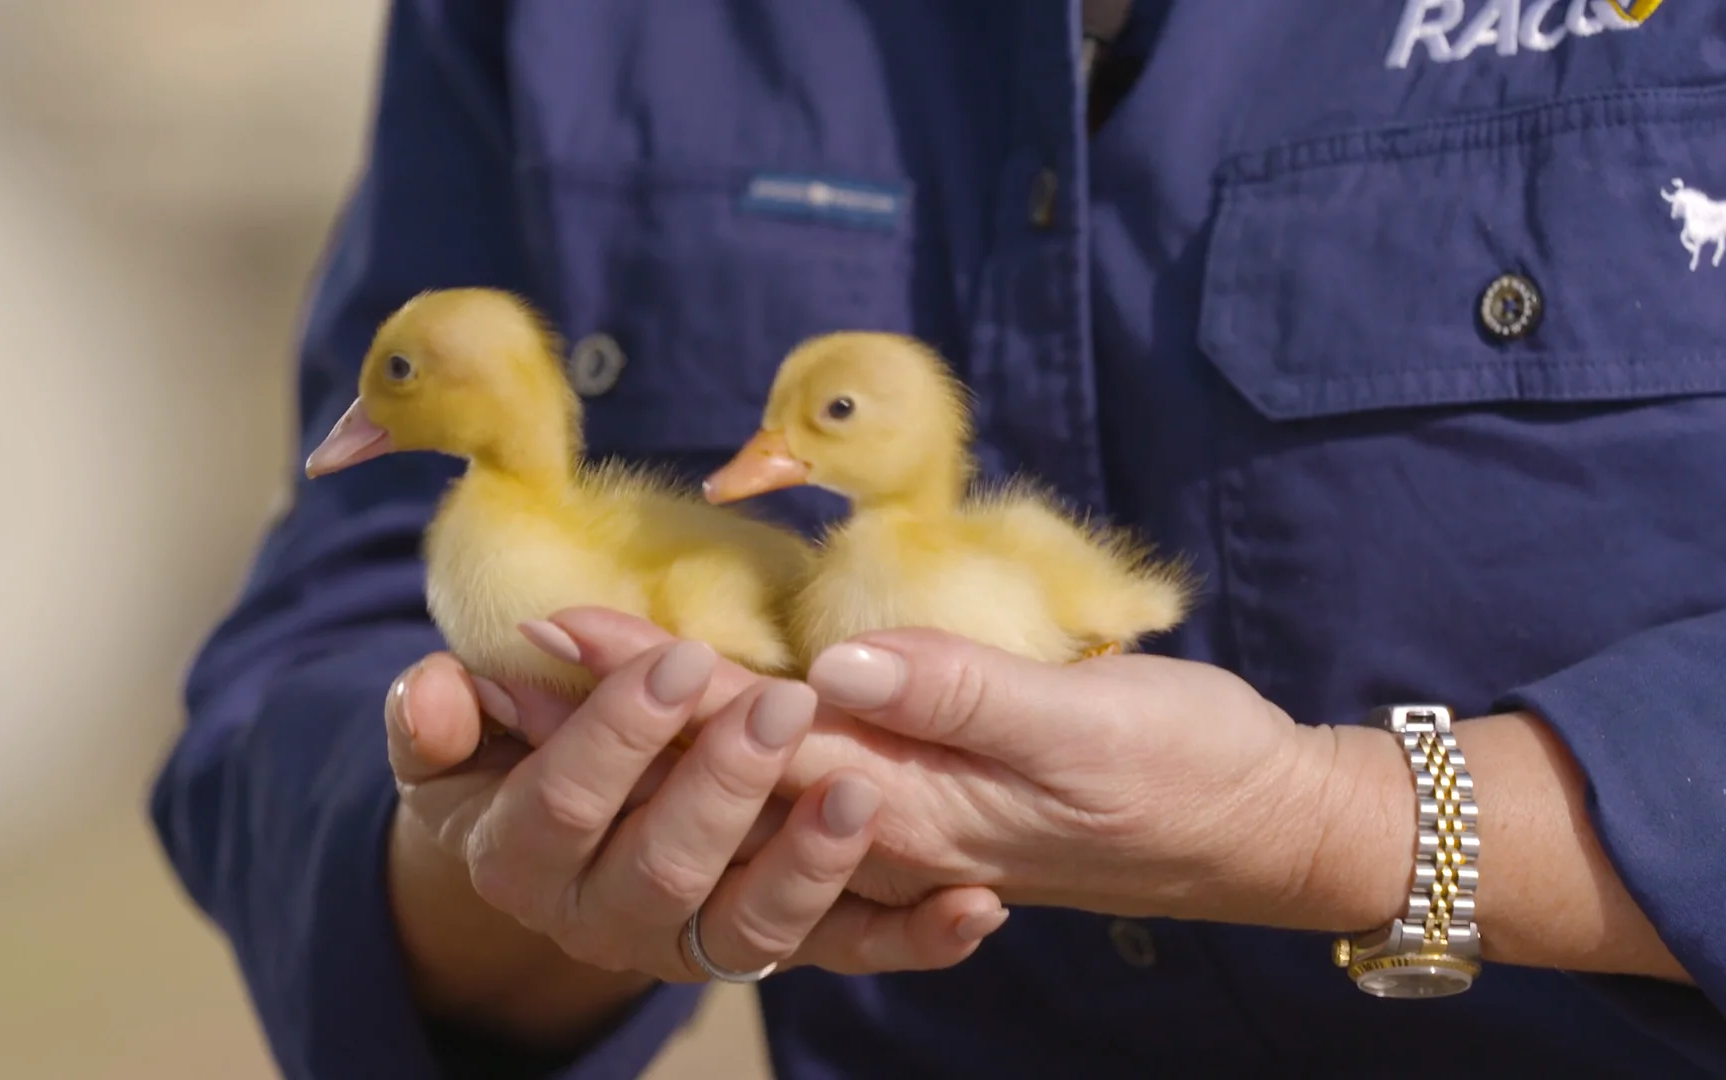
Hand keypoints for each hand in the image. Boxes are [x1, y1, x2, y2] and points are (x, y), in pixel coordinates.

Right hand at [386, 641, 1007, 1008]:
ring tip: (861, 797)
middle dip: (723, 786)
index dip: (618, 734)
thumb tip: (435, 690)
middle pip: (665, 871)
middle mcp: (608, 920)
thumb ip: (436, 718)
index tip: (676, 660)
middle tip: (782, 706)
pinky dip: (912, 940)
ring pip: (755, 931)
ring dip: (812, 868)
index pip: (566, 802)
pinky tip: (974, 909)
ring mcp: (696, 941)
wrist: (556, 842)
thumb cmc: (506, 758)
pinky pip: (847, 953)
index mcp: (521, 860)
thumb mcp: (453, 736)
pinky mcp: (777, 944)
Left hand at [521, 609, 1397, 931]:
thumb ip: (963, 698)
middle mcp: (893, 820)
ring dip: (653, 739)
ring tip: (559, 692)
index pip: (751, 734)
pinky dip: (734, 756)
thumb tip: (840, 667)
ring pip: (746, 782)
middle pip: (720, 766)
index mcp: (918, 799)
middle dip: (614, 717)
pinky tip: (697, 735)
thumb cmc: (1192, 770)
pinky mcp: (934, 813)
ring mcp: (908, 825)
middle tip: (503, 658)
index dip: (647, 680)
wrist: (1263, 829)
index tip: (548, 622)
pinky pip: (806, 793)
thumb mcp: (1091, 726)